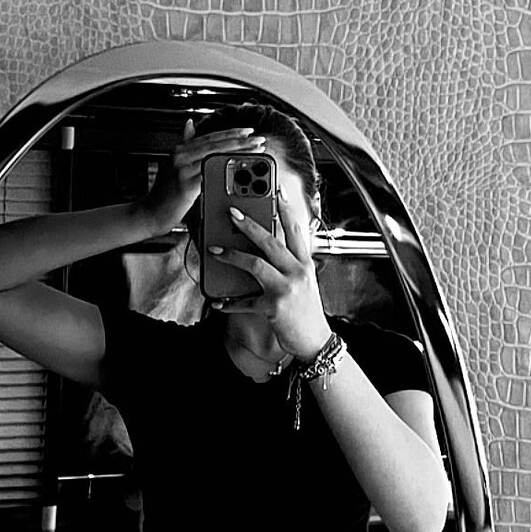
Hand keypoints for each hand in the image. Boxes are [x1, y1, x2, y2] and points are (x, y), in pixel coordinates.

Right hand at [145, 118, 266, 233]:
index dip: (231, 133)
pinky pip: (211, 174)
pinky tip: (240, 170)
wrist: (150, 213)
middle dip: (240, 140)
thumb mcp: (173, 164)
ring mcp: (183, 169)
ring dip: (238, 152)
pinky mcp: (186, 185)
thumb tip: (189, 124)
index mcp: (181, 150)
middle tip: (258, 138)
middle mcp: (181, 156)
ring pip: (216, 156)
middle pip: (216, 144)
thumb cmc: (164, 194)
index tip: (248, 131)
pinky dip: (227, 171)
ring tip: (255, 151)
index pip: (211, 137)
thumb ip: (184, 144)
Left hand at [208, 190, 332, 360]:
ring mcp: (285, 289)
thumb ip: (291, 263)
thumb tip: (269, 246)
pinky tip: (217, 301)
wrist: (315, 340)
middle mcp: (297, 273)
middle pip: (271, 242)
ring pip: (255, 265)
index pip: (296, 230)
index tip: (276, 190)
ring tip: (215, 250)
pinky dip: (229, 302)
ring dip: (232, 256)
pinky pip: (245, 301)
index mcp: (304, 264)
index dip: (285, 209)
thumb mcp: (305, 282)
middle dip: (249, 225)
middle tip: (232, 212)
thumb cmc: (306, 311)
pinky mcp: (273, 307)